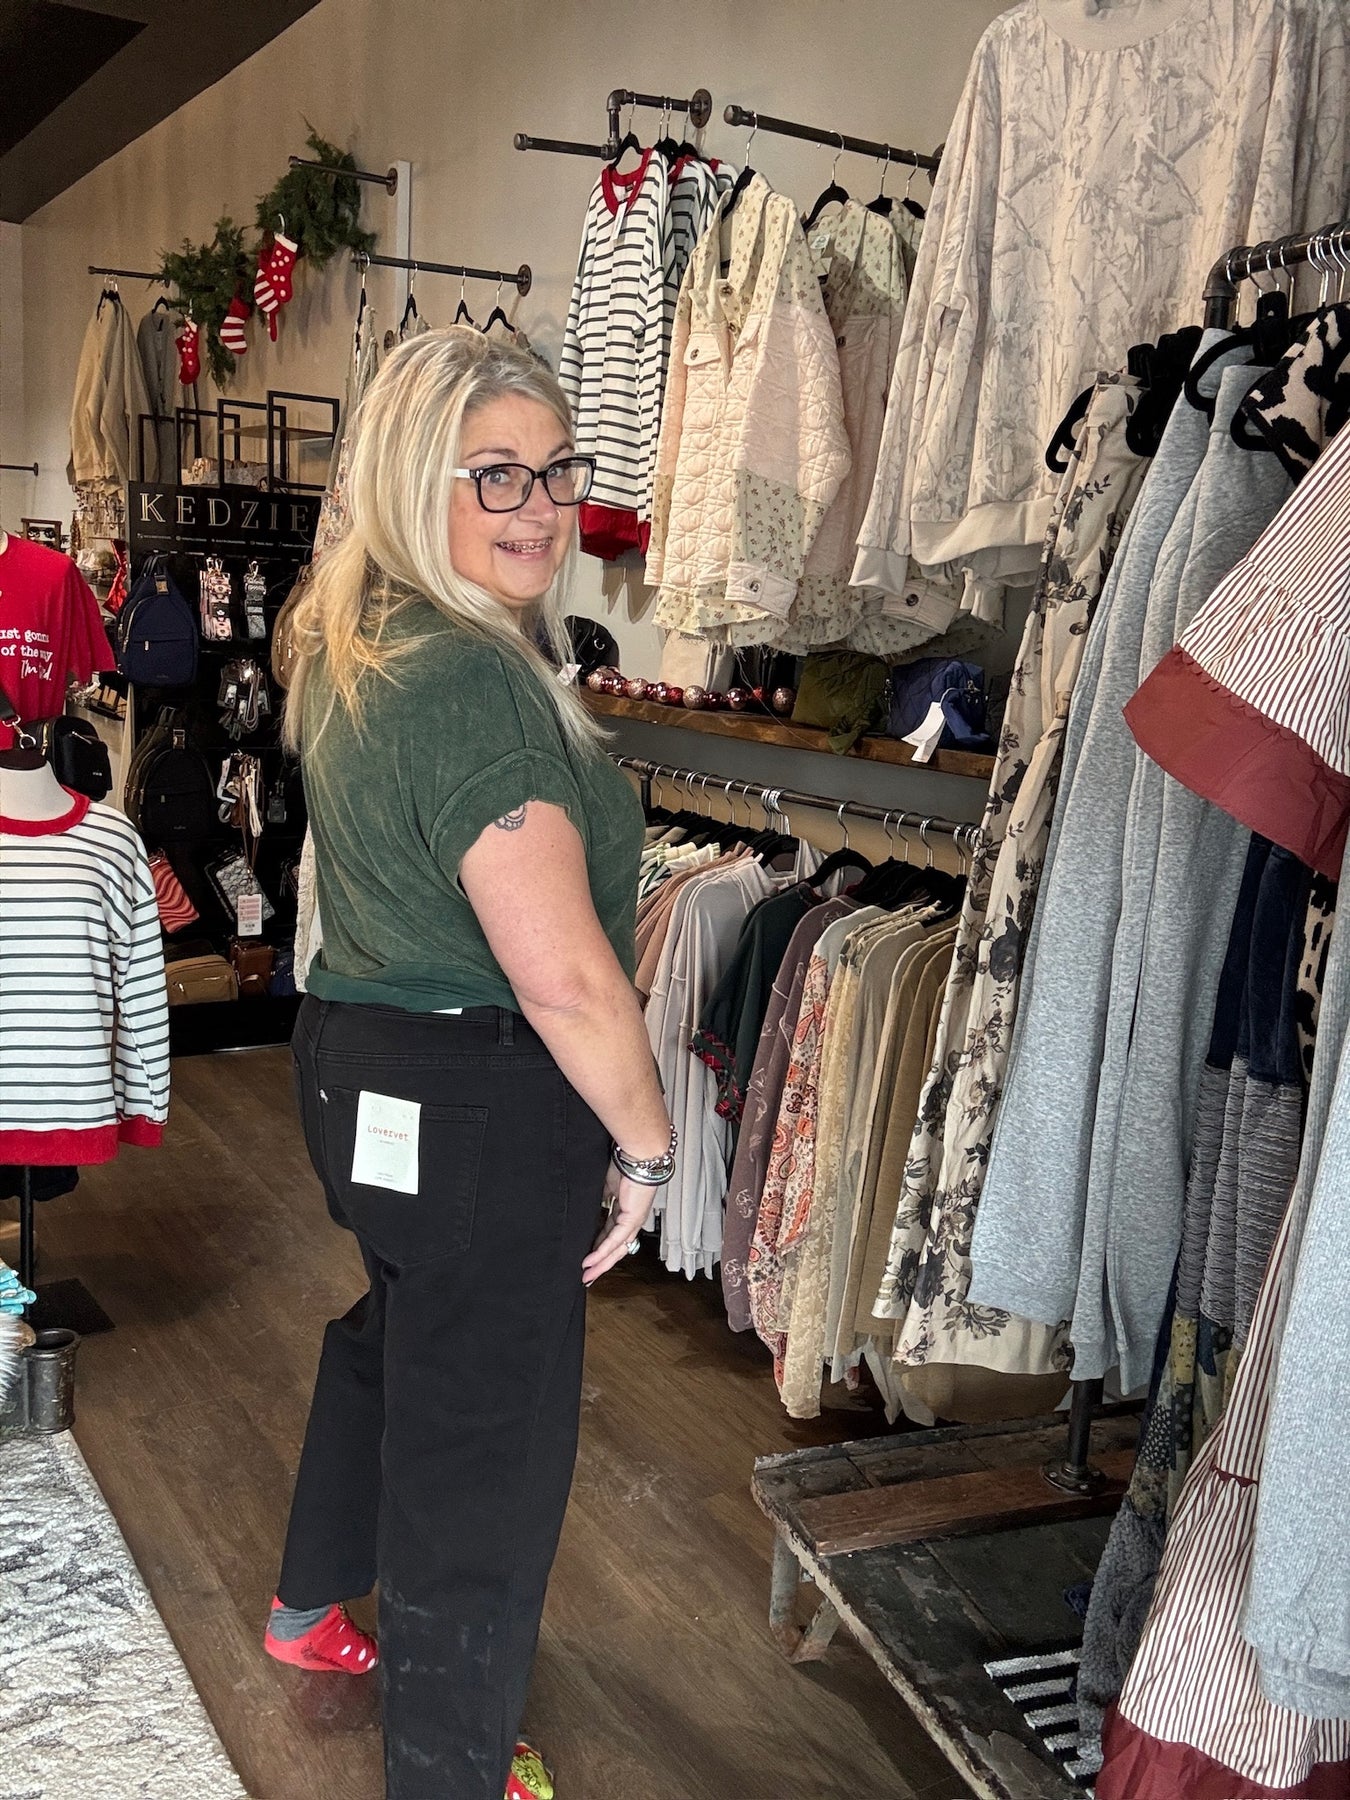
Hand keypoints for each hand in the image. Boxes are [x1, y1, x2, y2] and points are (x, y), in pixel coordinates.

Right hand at [583, 1166, 652, 1285]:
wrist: (638, 1157)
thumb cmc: (626, 1165)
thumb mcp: (606, 1186)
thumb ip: (599, 1200)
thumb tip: (589, 1207)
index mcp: (625, 1212)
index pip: (610, 1236)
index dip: (599, 1249)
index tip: (587, 1259)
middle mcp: (631, 1220)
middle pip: (615, 1249)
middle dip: (600, 1264)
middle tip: (587, 1276)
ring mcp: (633, 1221)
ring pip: (616, 1249)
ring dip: (601, 1263)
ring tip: (587, 1275)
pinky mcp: (632, 1219)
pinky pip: (615, 1240)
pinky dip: (602, 1251)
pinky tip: (591, 1261)